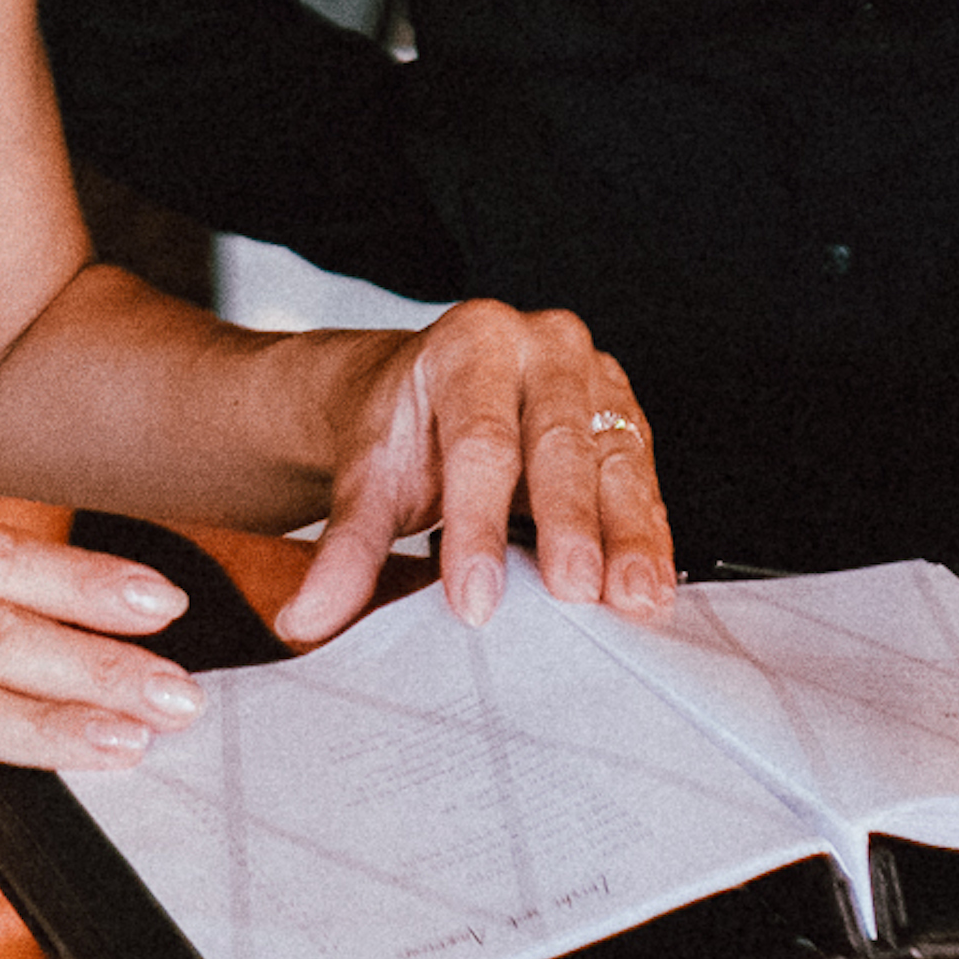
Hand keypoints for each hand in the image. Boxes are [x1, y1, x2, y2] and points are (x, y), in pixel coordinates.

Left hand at [273, 307, 675, 643]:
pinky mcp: (626, 421)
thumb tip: (309, 616)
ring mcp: (594, 379)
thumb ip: (347, 546)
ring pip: (616, 459)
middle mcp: (544, 346)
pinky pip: (643, 479)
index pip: (479, 440)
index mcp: (473, 342)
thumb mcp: (368, 478)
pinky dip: (646, 536)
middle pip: (559, 442)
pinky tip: (649, 585)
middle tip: (572, 591)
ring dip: (627, 535)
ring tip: (631, 598)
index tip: (475, 600)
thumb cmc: (407, 431)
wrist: (430, 397)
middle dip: (568, 523)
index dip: (478, 523)